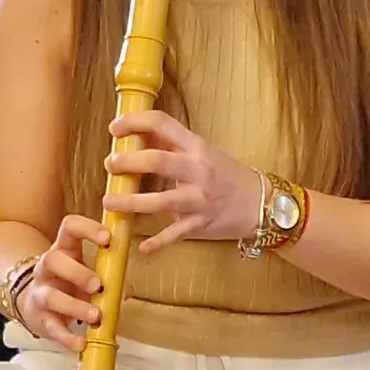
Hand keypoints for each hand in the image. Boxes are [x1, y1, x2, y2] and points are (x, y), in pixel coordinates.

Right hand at [7, 215, 112, 350]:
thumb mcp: (85, 272)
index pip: (69, 227)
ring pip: (50, 296)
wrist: (34, 305)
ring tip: (96, 316)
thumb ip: (108, 273)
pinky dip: (68, 337)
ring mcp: (41, 293)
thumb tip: (132, 284)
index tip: (107, 238)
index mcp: (64, 250)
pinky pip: (53, 327)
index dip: (87, 228)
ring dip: (75, 306)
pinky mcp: (40, 318)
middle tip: (98, 286)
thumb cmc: (69, 285)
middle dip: (77, 272)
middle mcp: (47, 268)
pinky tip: (82, 344)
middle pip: (53, 259)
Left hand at [102, 109, 263, 253]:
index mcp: (196, 147)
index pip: (163, 124)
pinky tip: (141, 248)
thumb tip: (135, 134)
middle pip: (158, 161)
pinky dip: (157, 243)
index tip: (115, 128)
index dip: (135, 122)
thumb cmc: (226, 175)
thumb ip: (171, 145)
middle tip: (110, 164)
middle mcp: (198, 170)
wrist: (261, 203)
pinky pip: (175, 234)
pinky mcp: (201, 224)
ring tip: (108, 202)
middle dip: (129, 162)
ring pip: (161, 201)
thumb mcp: (202, 153)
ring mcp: (200, 199)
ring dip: (131, 202)